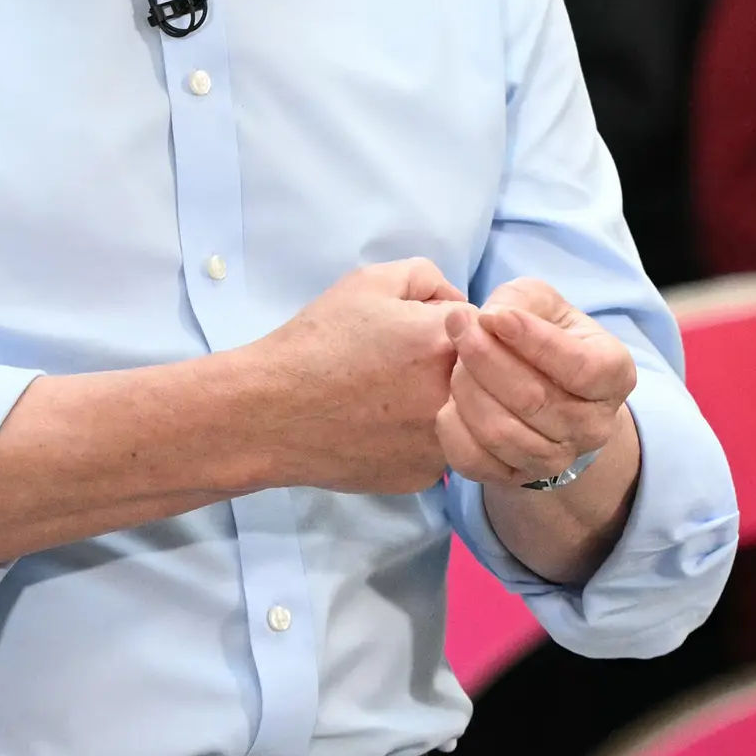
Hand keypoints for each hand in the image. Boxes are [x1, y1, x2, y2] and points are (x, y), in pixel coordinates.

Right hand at [252, 259, 467, 493]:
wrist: (270, 413)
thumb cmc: (317, 342)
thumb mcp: (369, 282)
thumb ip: (427, 278)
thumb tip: (455, 301)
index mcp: (448, 343)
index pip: (484, 325)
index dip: (449, 322)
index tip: (414, 330)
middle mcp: (456, 398)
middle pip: (480, 373)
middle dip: (450, 362)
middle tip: (401, 363)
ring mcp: (442, 444)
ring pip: (462, 414)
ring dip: (439, 401)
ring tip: (389, 395)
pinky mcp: (423, 476)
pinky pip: (437, 448)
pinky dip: (416, 436)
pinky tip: (380, 427)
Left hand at [438, 278, 637, 490]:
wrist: (549, 390)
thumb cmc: (548, 335)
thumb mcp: (545, 303)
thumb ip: (520, 300)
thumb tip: (487, 320)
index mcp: (614, 375)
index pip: (580, 368)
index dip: (533, 341)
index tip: (494, 315)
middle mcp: (594, 425)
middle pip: (533, 400)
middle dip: (485, 358)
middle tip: (459, 326)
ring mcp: (558, 459)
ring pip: (501, 432)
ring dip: (466, 389)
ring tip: (455, 360)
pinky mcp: (519, 478)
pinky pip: (475, 461)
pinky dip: (453, 428)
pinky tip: (450, 399)